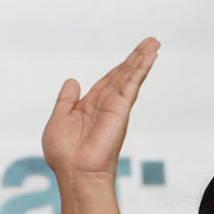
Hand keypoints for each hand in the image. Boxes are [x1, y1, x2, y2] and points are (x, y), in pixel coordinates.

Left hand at [41, 38, 158, 184]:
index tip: (132, 55)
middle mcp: (104, 104)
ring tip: (154, 43)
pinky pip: (132, 84)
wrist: (75, 171)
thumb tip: (73, 81)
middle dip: (135, 58)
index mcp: (89, 106)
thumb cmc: (64, 154)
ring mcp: (114, 106)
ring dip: (142, 59)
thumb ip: (66, 100)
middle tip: (151, 41)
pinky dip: (141, 69)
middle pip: (122, 75)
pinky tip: (150, 56)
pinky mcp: (120, 109)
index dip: (119, 68)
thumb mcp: (58, 120)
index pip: (107, 81)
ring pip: (129, 76)